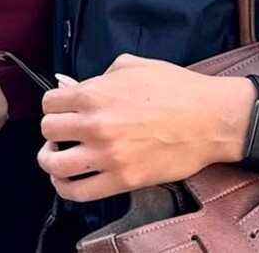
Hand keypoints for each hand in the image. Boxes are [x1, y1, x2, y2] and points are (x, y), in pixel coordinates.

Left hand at [36, 54, 253, 201]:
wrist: (211, 118)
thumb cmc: (177, 89)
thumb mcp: (133, 66)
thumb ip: (98, 76)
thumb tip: (71, 86)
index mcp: (95, 94)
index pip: (50, 102)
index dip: (55, 105)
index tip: (63, 109)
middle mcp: (96, 124)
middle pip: (48, 131)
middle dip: (53, 130)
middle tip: (64, 132)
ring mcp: (108, 155)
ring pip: (53, 165)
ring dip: (51, 159)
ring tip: (60, 156)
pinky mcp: (122, 179)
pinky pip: (77, 192)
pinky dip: (65, 188)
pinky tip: (68, 179)